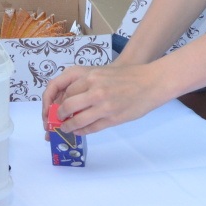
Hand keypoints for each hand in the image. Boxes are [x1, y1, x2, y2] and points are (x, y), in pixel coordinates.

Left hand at [41, 63, 165, 135]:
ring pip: (77, 120)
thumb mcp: (103, 74)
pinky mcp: (112, 119)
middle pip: (67, 106)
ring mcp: (103, 106)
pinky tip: (78, 131)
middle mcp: (94, 91)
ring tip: (65, 128)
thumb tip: (70, 100)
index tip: (55, 107)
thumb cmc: (127, 77)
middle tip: (57, 119)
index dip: (58, 101)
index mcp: (91, 77)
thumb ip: (87, 85)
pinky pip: (91, 128)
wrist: (150, 83)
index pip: (65, 91)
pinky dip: (81, 131)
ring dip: (67, 127)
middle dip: (59, 115)